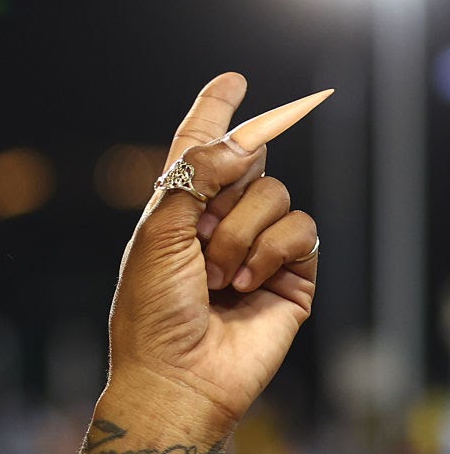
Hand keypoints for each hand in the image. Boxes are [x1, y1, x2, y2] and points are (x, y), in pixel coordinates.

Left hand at [106, 73, 322, 432]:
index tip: (231, 80)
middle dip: (229, 185)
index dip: (215, 111)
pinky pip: (301, 230)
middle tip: (203, 231)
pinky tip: (243, 286)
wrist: (178, 373)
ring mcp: (258, 245)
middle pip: (247, 161)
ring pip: (276, 194)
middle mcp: (219, 220)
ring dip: (240, 234)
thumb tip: (243, 142)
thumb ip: (196, 178)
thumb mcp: (158, 234)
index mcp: (177, 208)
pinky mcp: (293, 272)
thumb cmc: (153, 309)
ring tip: (215, 276)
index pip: (199, 148)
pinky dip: (270, 252)